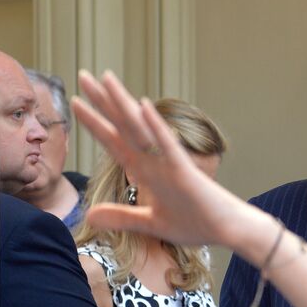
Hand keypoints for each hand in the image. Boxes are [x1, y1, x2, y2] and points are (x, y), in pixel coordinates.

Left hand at [72, 70, 250, 247]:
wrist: (229, 231)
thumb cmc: (197, 223)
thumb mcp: (150, 224)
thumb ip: (121, 217)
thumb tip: (89, 216)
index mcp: (146, 171)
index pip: (114, 142)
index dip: (95, 123)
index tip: (76, 103)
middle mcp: (155, 161)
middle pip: (123, 126)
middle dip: (103, 102)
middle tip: (83, 75)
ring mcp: (169, 163)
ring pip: (141, 128)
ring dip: (123, 103)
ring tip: (105, 78)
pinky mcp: (185, 171)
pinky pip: (168, 146)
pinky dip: (156, 126)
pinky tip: (143, 106)